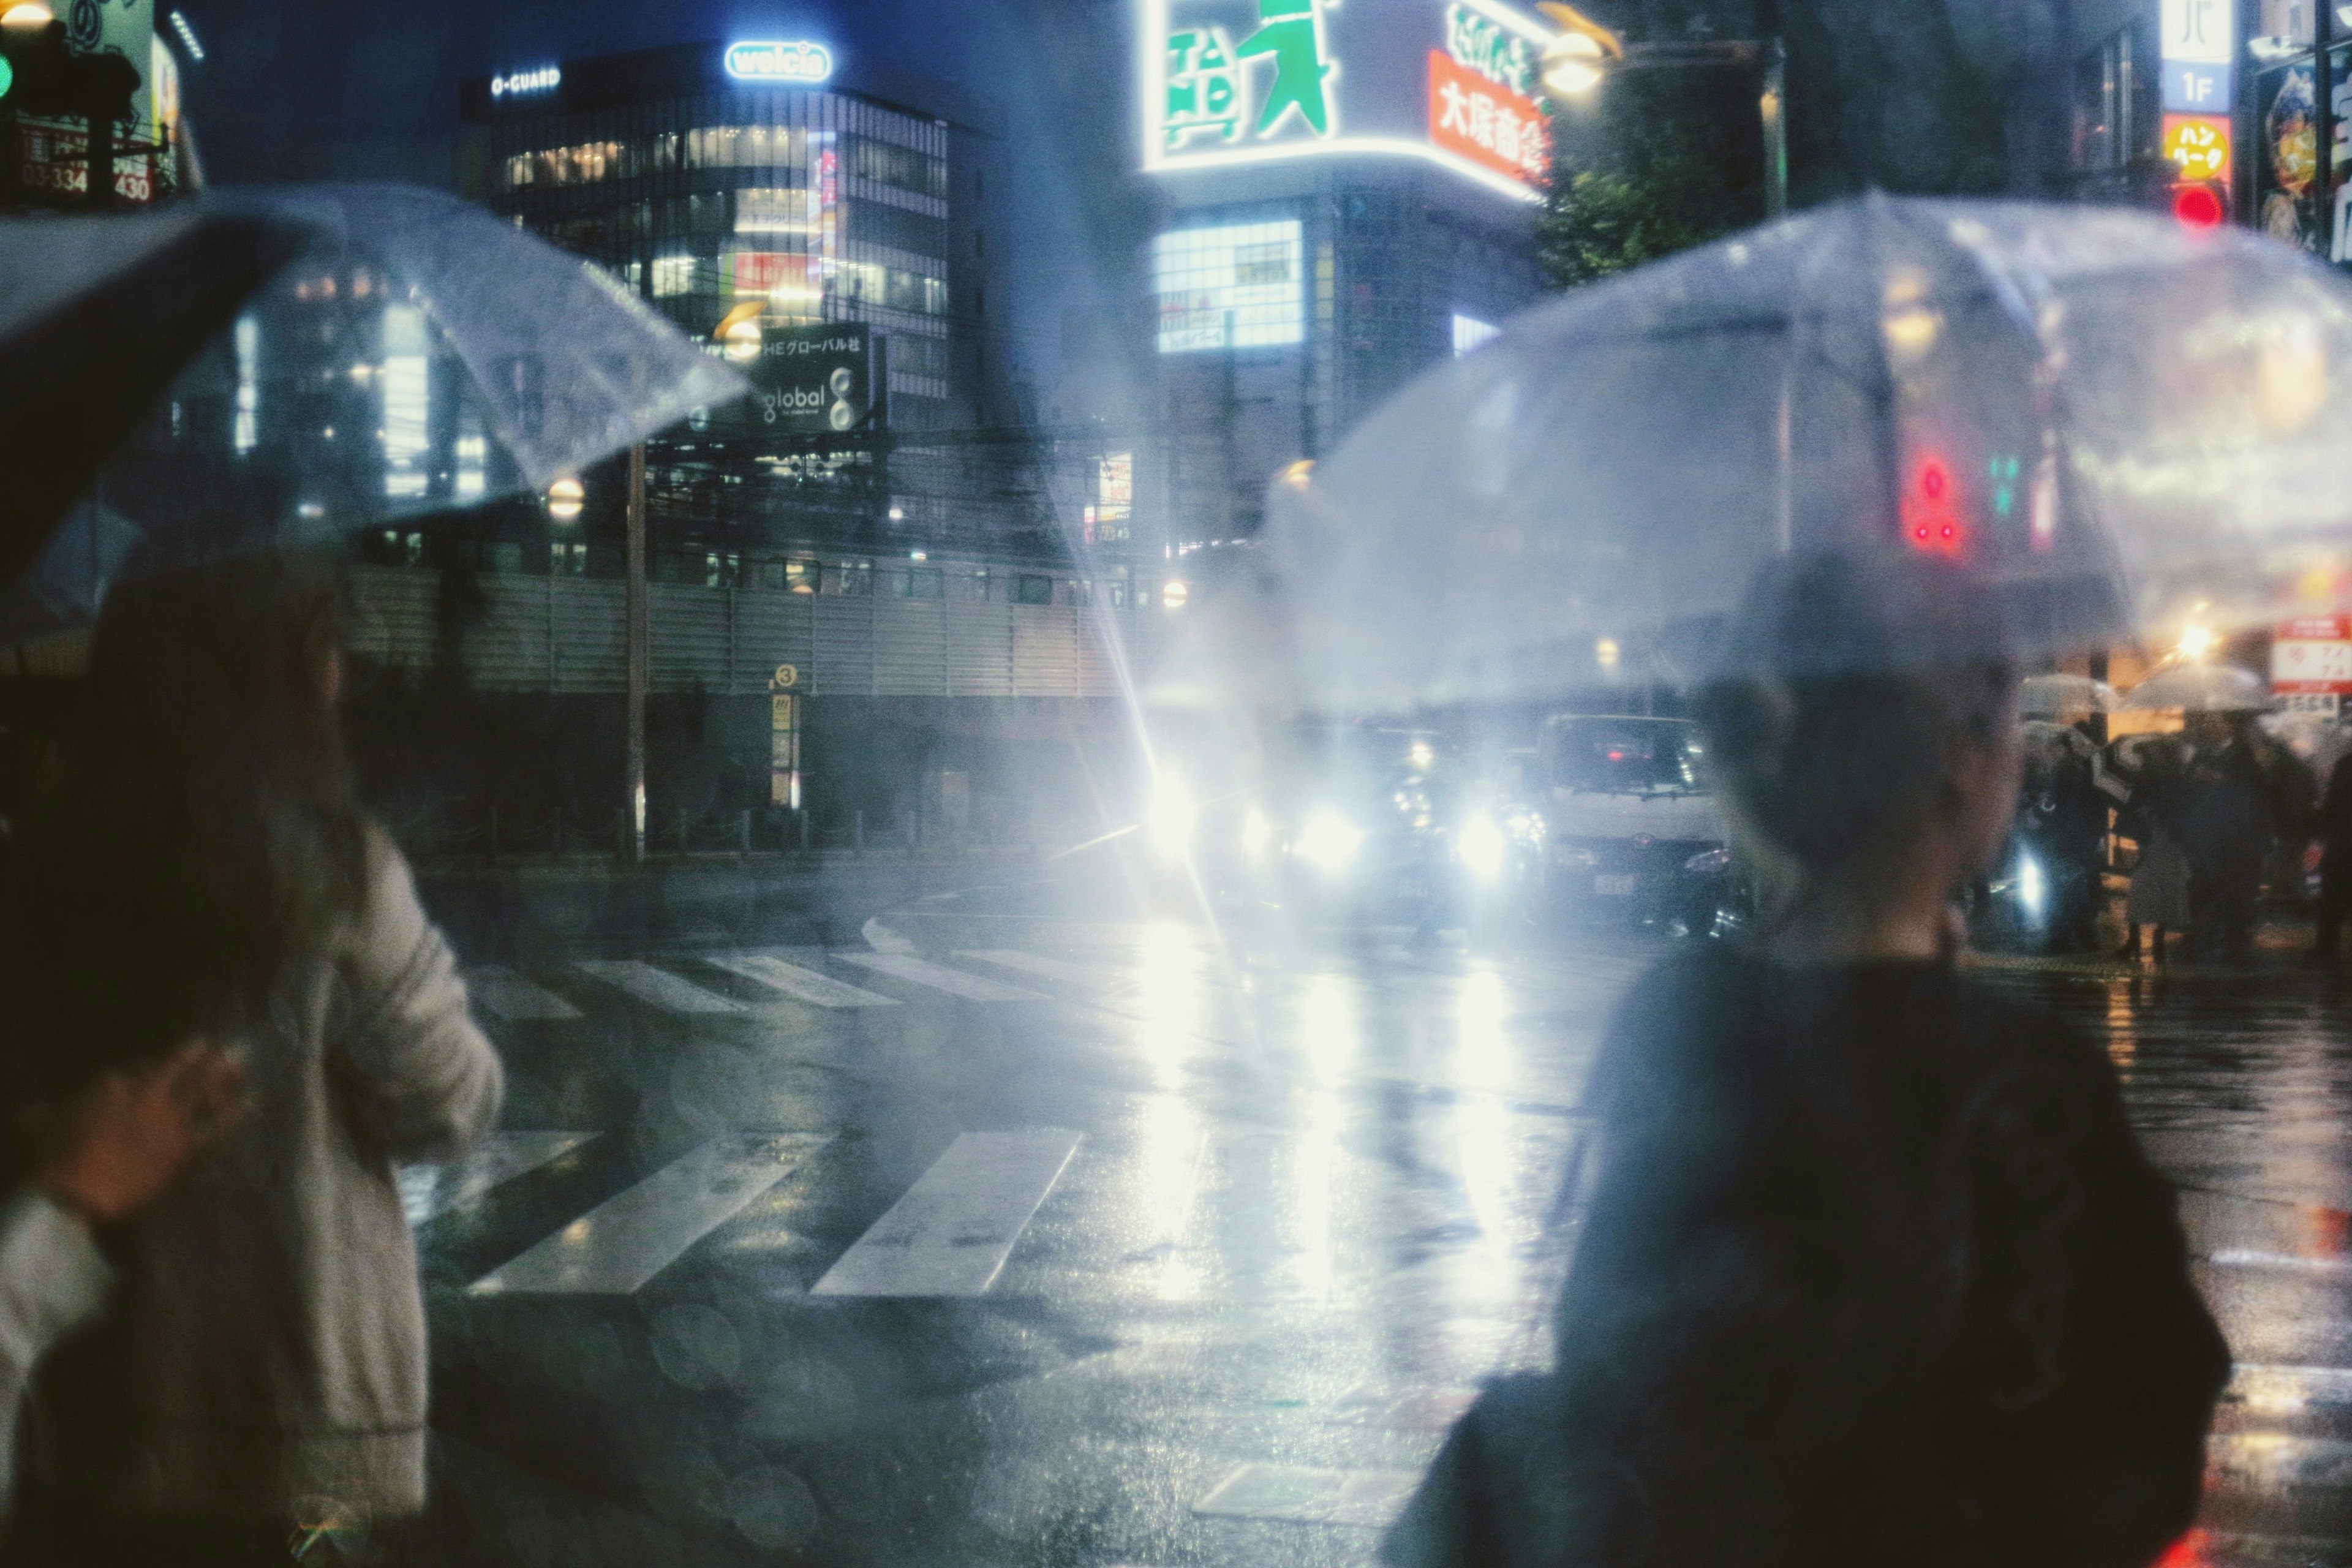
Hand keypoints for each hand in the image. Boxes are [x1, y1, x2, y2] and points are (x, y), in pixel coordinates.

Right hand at [33, 1041, 249, 1225]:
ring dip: (223, 1078)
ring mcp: (168, 1122)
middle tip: (217, 1048)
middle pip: (179, 1071)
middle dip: (199, 1059)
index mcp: (112, 1087)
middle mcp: (146, 1097)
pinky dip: (236, 1118)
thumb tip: (29, 1111)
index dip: (159, 1063)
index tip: (171, 1059)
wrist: (79, 1196)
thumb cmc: (55, 1164)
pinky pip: (216, 1130)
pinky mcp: (184, 1150)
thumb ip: (44, 1116)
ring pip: (202, 1093)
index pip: (142, 1068)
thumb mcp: (44, 1131)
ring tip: (240, 1065)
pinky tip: (252, 1105)